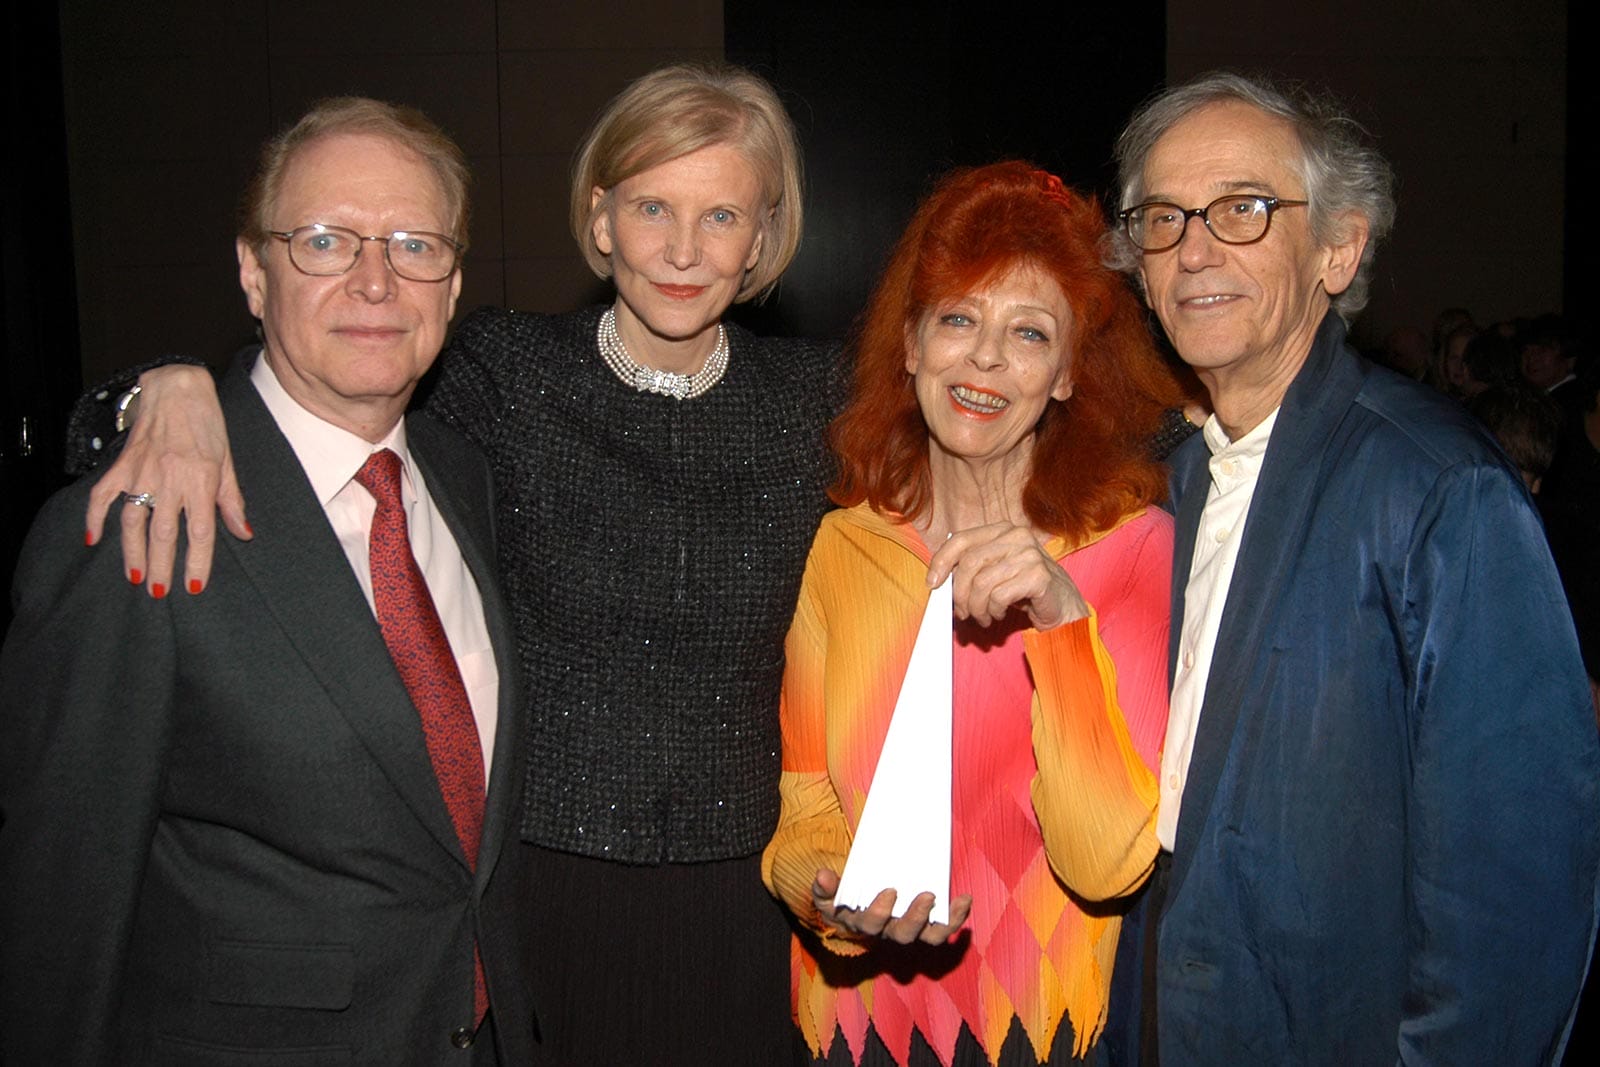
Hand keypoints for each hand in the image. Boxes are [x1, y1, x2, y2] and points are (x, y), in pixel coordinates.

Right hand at [84, 365, 249, 596]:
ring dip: (132, 552)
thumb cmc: (208, 425)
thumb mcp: (227, 463)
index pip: (200, 533)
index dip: (197, 563)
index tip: (193, 586)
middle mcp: (170, 480)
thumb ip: (232, 501)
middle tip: (159, 592)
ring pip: (133, 522)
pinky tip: (93, 540)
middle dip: (161, 567)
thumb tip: (244, 534)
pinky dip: (95, 518)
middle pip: (164, 534)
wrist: (177, 389)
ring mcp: (142, 473)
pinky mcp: (121, 464)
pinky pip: (103, 496)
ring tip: (135, 577)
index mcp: (201, 482)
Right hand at [810, 868, 971, 945]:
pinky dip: (956, 917)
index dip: (881, 912)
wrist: (854, 911)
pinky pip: (943, 929)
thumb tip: (822, 876)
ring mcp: (908, 930)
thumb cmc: (842, 899)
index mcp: (862, 925)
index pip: (872, 925)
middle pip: (903, 935)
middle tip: (927, 896)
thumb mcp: (828, 895)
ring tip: (959, 903)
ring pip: (928, 937)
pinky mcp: (925, 926)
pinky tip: (965, 900)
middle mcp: (887, 932)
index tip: (889, 892)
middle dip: (917, 918)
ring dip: (946, 923)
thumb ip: (825, 888)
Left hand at [926, 523, 1088, 629]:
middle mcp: (1017, 536)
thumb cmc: (1022, 588)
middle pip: (969, 564)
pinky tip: (1000, 613)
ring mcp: (1030, 554)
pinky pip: (999, 596)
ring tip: (984, 616)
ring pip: (982, 583)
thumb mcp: (993, 572)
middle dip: (960, 593)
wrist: (1061, 604)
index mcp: (1002, 529)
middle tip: (963, 612)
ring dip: (977, 607)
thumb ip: (970, 569)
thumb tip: (937, 579)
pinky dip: (994, 611)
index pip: (961, 539)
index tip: (932, 583)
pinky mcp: (1039, 576)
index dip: (941, 561)